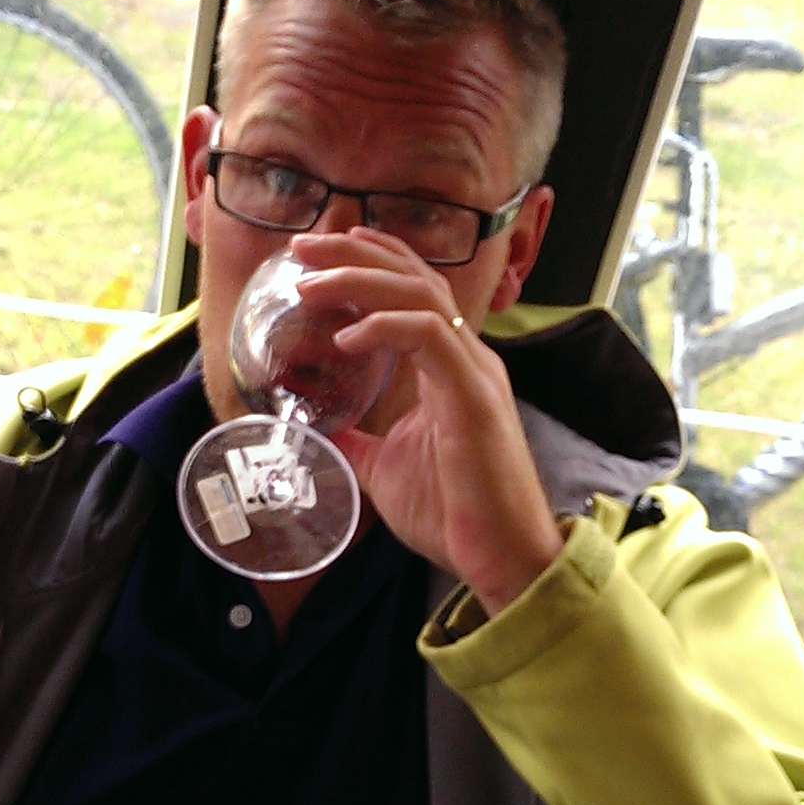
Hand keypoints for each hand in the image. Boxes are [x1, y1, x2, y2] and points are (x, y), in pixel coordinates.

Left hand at [292, 228, 563, 614]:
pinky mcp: (474, 397)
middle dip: (355, 253)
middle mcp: (467, 357)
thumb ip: (355, 441)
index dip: (369, 262)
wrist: (501, 558)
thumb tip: (312, 430)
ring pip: (422, 296)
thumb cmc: (454, 515)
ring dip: (362, 280)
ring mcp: (475, 373)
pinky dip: (385, 327)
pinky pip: (431, 337)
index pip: (413, 290)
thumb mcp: (384, 468)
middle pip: (414, 277)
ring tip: (311, 282)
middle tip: (302, 246)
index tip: (317, 255)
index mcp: (451, 366)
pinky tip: (345, 339)